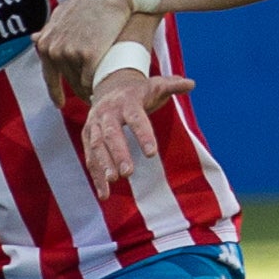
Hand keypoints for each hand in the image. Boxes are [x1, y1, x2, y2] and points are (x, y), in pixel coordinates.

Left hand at [36, 0, 133, 104]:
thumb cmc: (89, 2)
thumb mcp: (62, 15)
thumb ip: (49, 31)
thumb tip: (33, 39)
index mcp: (45, 43)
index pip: (49, 76)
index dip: (55, 92)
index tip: (60, 104)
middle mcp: (53, 50)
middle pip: (68, 81)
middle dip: (80, 88)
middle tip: (94, 95)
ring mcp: (69, 53)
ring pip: (81, 83)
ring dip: (91, 86)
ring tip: (104, 88)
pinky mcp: (88, 56)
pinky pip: (92, 80)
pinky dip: (99, 84)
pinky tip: (108, 84)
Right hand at [79, 68, 197, 195]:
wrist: (109, 86)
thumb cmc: (139, 92)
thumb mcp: (155, 85)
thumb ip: (173, 85)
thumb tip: (192, 84)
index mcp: (127, 101)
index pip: (135, 118)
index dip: (143, 134)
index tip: (151, 153)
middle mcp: (107, 112)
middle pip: (110, 133)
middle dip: (118, 153)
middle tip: (128, 173)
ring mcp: (94, 124)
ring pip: (96, 146)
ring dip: (103, 165)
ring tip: (113, 182)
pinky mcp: (86, 136)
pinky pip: (90, 157)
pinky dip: (96, 176)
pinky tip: (104, 194)